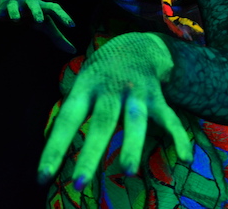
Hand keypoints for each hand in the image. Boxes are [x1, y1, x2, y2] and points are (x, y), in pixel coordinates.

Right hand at [0, 0, 76, 52]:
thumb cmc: (35, 14)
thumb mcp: (47, 25)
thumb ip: (59, 37)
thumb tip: (73, 50)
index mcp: (41, 6)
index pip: (54, 7)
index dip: (63, 16)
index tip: (72, 25)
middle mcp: (28, 3)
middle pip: (33, 2)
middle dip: (36, 10)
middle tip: (40, 21)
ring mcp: (13, 6)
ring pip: (12, 6)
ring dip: (13, 11)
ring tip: (14, 19)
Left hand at [37, 32, 192, 188]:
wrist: (137, 43)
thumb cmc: (102, 72)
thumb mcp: (83, 82)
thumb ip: (75, 111)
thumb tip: (55, 148)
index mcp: (86, 87)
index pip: (67, 120)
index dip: (55, 147)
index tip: (42, 176)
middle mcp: (110, 89)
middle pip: (101, 123)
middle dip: (91, 154)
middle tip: (79, 184)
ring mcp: (135, 93)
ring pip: (134, 120)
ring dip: (132, 145)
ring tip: (128, 172)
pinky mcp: (157, 97)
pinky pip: (169, 118)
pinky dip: (178, 138)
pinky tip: (185, 159)